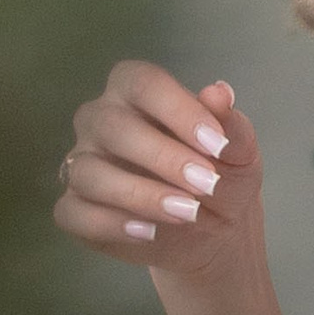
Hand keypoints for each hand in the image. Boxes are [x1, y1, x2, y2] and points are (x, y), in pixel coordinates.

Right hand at [55, 62, 264, 287]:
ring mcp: (83, 164)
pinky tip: (149, 232)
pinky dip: (111, 225)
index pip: (142, 82)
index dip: (178, 109)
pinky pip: (76, 213)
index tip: (217, 144)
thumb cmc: (219, 176)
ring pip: (89, 172)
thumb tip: (220, 93)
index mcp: (134, 91)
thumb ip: (230, 124)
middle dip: (163, 157)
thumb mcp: (237, 153)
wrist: (213, 231)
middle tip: (207, 184)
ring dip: (140, 195)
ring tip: (187, 213)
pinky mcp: (76, 208)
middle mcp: (100, 121)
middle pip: (112, 126)